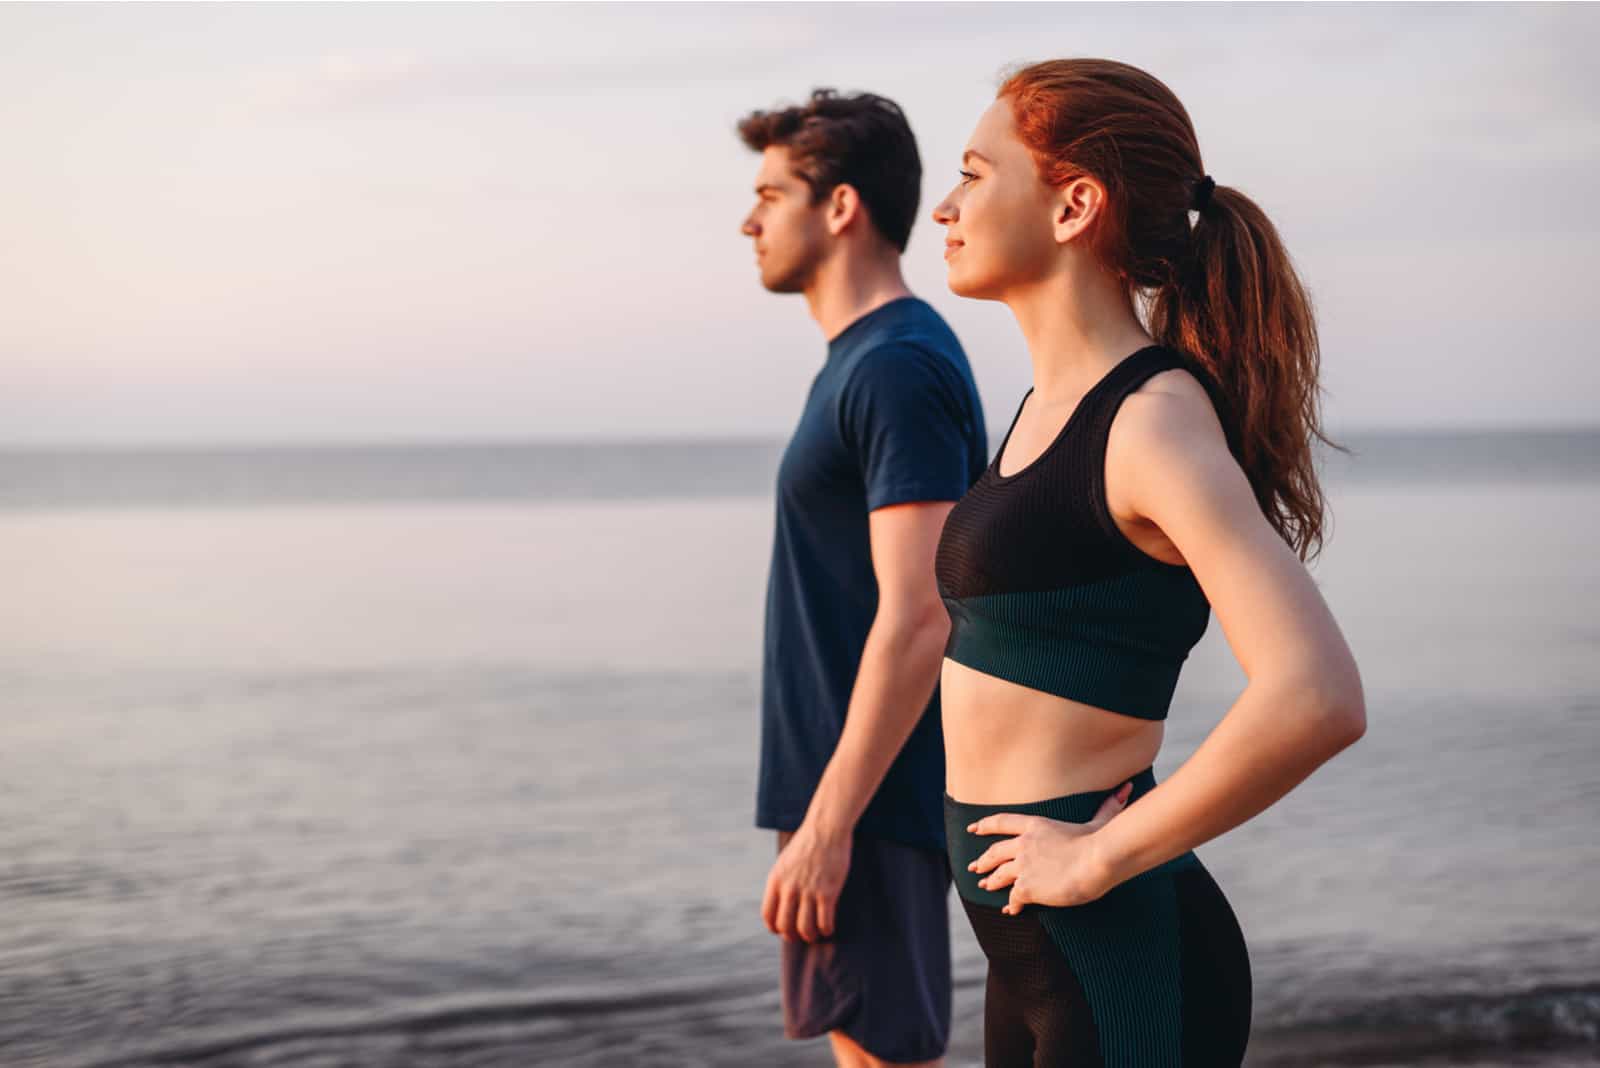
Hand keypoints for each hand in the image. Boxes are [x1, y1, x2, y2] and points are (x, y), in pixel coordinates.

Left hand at [762, 824, 850, 942]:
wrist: (826, 828)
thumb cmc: (807, 843)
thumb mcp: (784, 861)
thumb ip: (781, 881)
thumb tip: (782, 902)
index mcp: (775, 880)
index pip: (768, 914)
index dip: (774, 928)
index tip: (782, 930)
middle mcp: (789, 888)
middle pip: (785, 925)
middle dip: (792, 936)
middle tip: (799, 936)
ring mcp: (808, 891)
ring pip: (805, 928)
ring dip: (810, 936)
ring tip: (815, 935)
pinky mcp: (828, 892)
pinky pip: (824, 921)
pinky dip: (826, 930)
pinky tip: (829, 928)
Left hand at [966, 780, 1132, 914]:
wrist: (1095, 862)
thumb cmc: (1099, 841)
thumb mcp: (1099, 822)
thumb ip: (1108, 807)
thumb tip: (1127, 788)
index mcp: (1036, 826)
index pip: (1002, 822)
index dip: (985, 826)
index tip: (972, 829)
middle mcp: (1024, 844)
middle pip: (995, 851)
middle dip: (983, 860)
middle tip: (974, 866)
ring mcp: (1023, 865)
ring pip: (999, 874)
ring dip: (991, 881)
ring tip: (985, 886)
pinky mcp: (1027, 887)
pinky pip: (1013, 897)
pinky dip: (1011, 904)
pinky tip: (1010, 910)